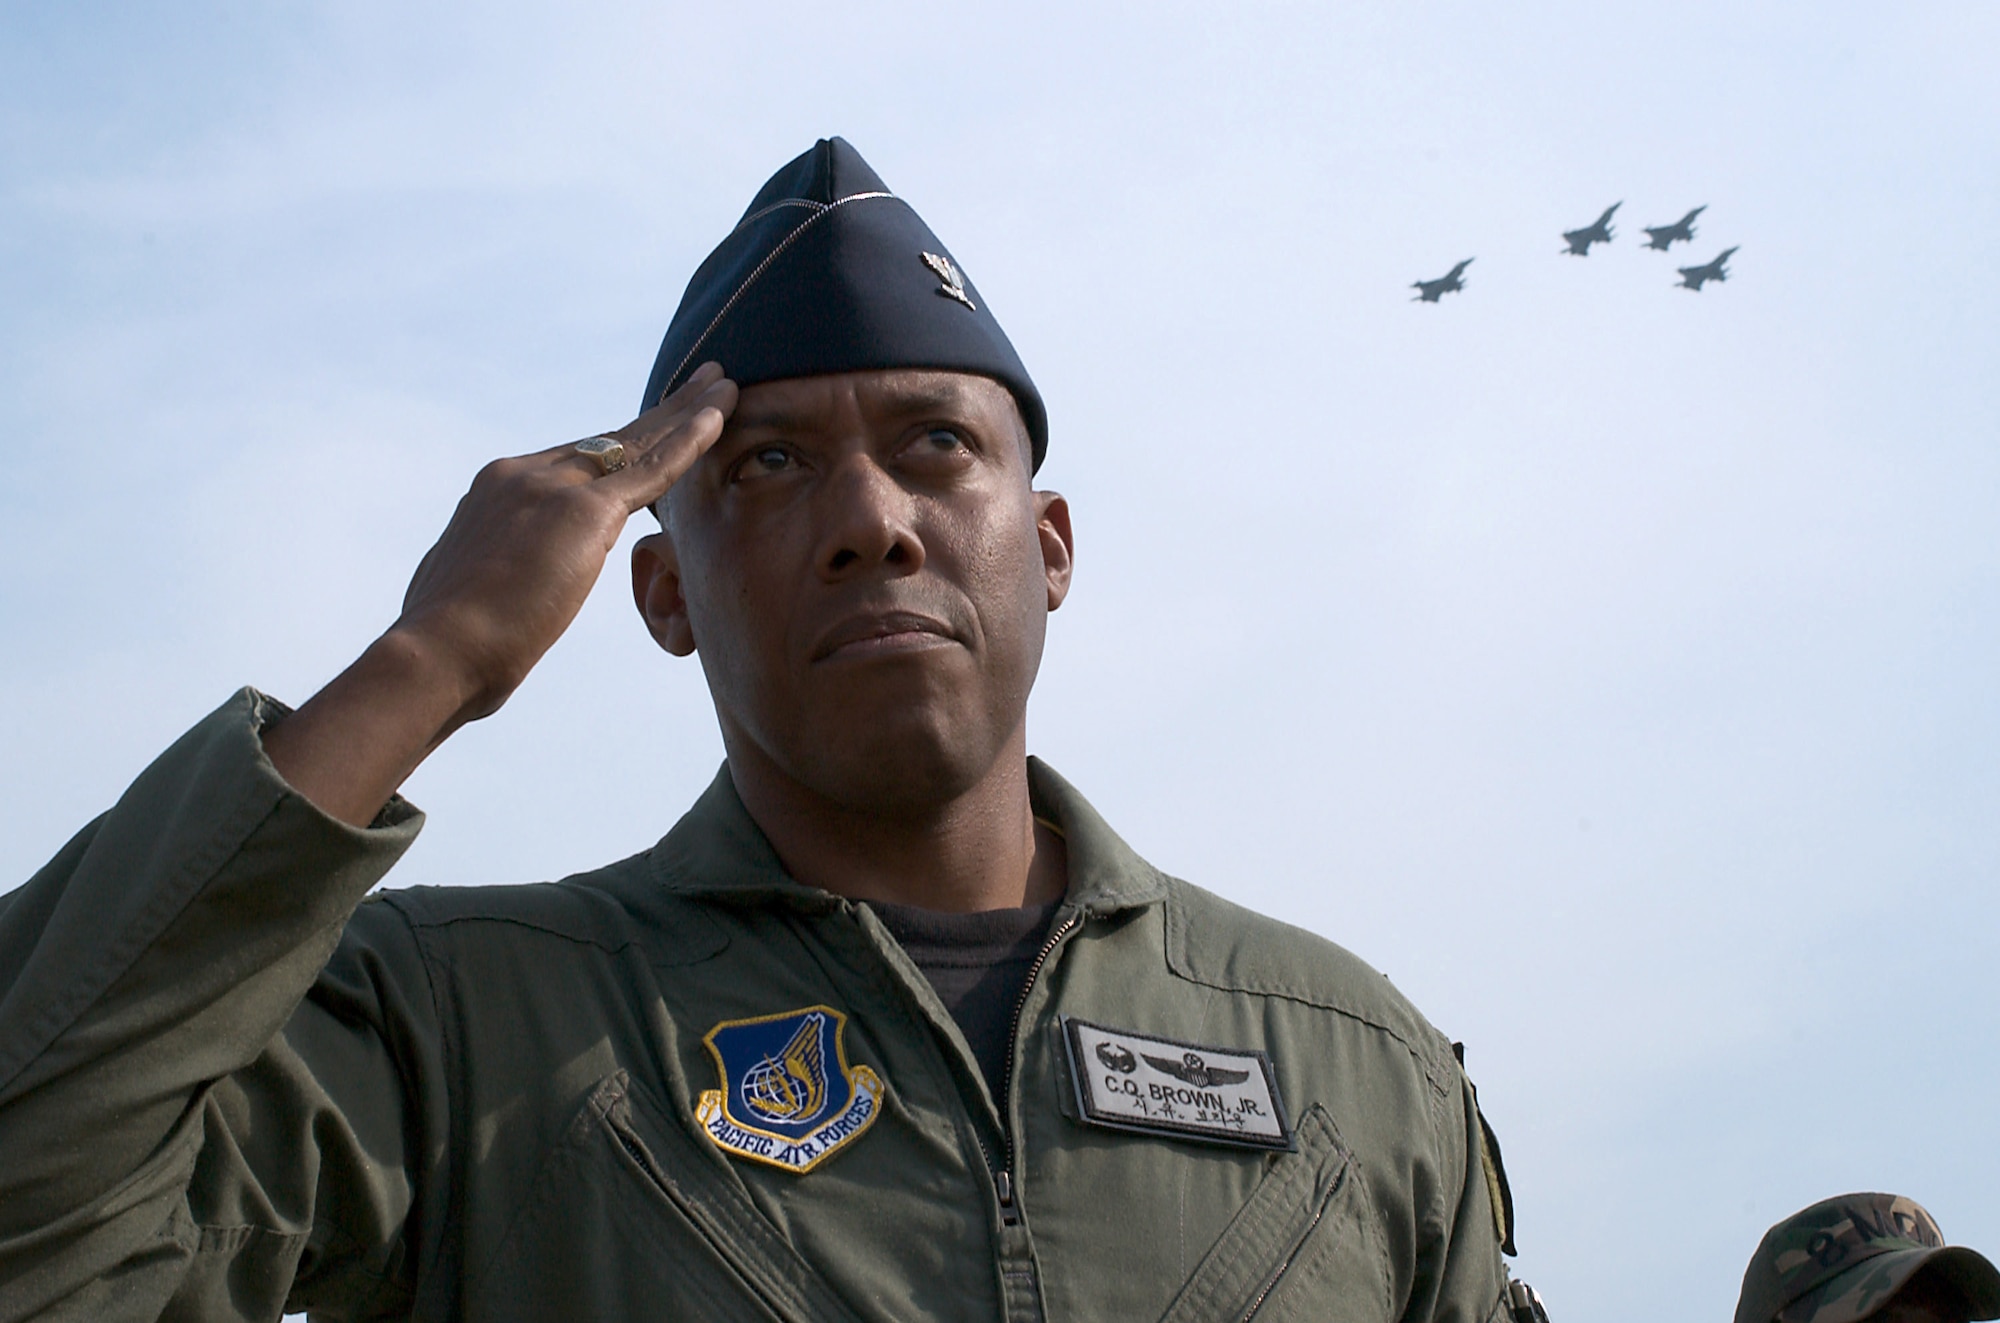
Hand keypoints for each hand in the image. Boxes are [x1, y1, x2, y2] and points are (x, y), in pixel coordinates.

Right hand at [392, 362, 737, 725]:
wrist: (437, 653)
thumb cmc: (451, 648)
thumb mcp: (473, 593)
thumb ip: (496, 573)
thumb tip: (496, 590)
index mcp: (497, 491)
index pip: (575, 461)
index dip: (620, 444)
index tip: (651, 426)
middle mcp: (523, 475)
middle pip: (609, 438)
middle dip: (661, 412)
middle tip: (704, 382)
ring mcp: (552, 487)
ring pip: (637, 442)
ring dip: (687, 412)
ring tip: (725, 386)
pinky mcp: (583, 512)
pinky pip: (652, 469)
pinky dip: (689, 440)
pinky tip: (719, 416)